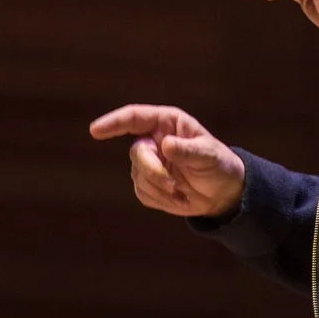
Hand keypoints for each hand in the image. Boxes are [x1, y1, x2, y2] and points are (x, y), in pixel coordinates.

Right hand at [89, 104, 244, 218]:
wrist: (223, 192)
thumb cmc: (219, 165)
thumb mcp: (209, 155)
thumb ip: (189, 150)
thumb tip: (165, 145)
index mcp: (166, 123)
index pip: (134, 118)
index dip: (113, 122)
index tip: (95, 130)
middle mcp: (154, 140)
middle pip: (136, 152)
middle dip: (152, 170)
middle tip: (172, 184)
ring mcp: (149, 162)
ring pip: (138, 175)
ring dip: (159, 188)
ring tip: (182, 193)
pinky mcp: (148, 184)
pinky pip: (142, 193)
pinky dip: (160, 200)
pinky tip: (178, 198)